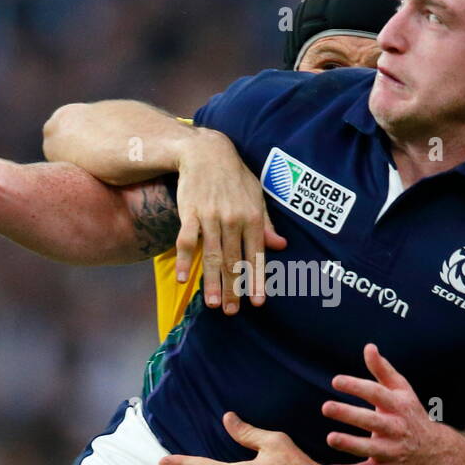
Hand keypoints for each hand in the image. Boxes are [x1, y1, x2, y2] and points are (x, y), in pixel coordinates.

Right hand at [173, 129, 286, 314]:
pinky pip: (185, 241)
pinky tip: (183, 278)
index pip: (256, 256)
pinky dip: (183, 260)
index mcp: (253, 217)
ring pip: (210, 255)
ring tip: (212, 304)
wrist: (207, 152)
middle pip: (232, 261)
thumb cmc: (235, 177)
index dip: (257, 280)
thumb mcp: (257, 196)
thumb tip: (281, 246)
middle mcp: (233, 219)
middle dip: (233, 289)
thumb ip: (267, 224)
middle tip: (232, 311)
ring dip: (211, 282)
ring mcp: (210, 217)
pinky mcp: (190, 213)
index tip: (257, 302)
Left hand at [323, 343, 450, 464]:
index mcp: (399, 407)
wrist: (435, 452)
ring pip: (370, 449)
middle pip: (372, 421)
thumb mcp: (402, 391)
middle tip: (326, 407)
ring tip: (330, 438)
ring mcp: (392, 452)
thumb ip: (383, 370)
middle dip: (350, 414)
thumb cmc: (410, 415)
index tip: (336, 381)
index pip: (377, 394)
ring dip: (350, 444)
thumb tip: (368, 347)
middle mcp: (396, 429)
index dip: (357, 386)